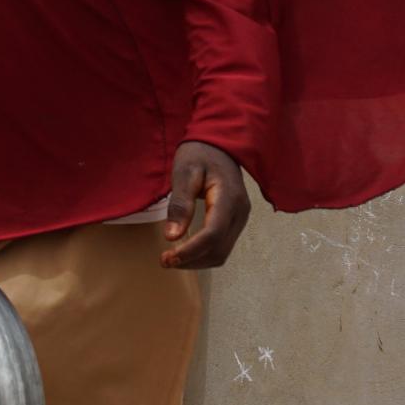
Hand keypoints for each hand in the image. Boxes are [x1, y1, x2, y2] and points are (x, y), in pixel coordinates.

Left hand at [160, 140, 250, 270]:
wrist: (219, 144)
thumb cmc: (200, 154)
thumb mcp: (184, 173)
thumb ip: (180, 204)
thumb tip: (172, 237)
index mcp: (229, 198)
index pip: (212, 235)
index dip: (190, 251)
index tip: (167, 257)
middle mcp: (240, 212)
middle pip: (218, 250)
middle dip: (191, 261)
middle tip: (164, 260)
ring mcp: (241, 218)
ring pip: (222, 253)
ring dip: (197, 261)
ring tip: (172, 258)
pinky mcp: (236, 221)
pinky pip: (222, 246)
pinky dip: (203, 254)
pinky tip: (186, 251)